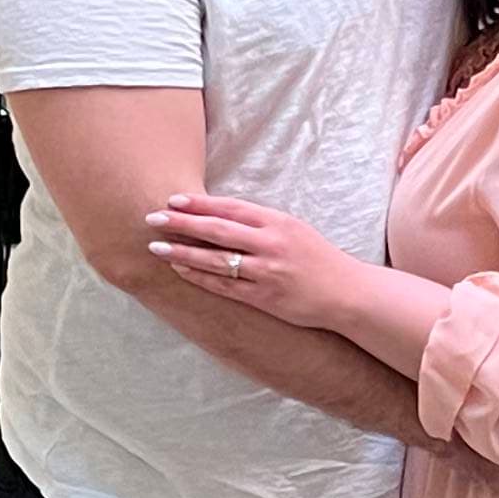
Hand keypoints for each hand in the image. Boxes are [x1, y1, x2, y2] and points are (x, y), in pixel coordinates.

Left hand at [146, 190, 353, 329]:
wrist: (346, 293)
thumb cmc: (317, 258)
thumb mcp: (294, 228)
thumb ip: (261, 222)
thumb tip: (221, 214)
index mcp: (277, 222)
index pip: (231, 208)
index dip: (200, 203)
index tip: (173, 199)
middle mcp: (270, 244)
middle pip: (217, 230)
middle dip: (182, 224)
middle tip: (152, 219)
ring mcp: (266, 272)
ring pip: (216, 260)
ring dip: (183, 253)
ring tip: (157, 248)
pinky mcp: (264, 297)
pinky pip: (225, 286)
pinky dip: (200, 278)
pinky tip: (181, 271)